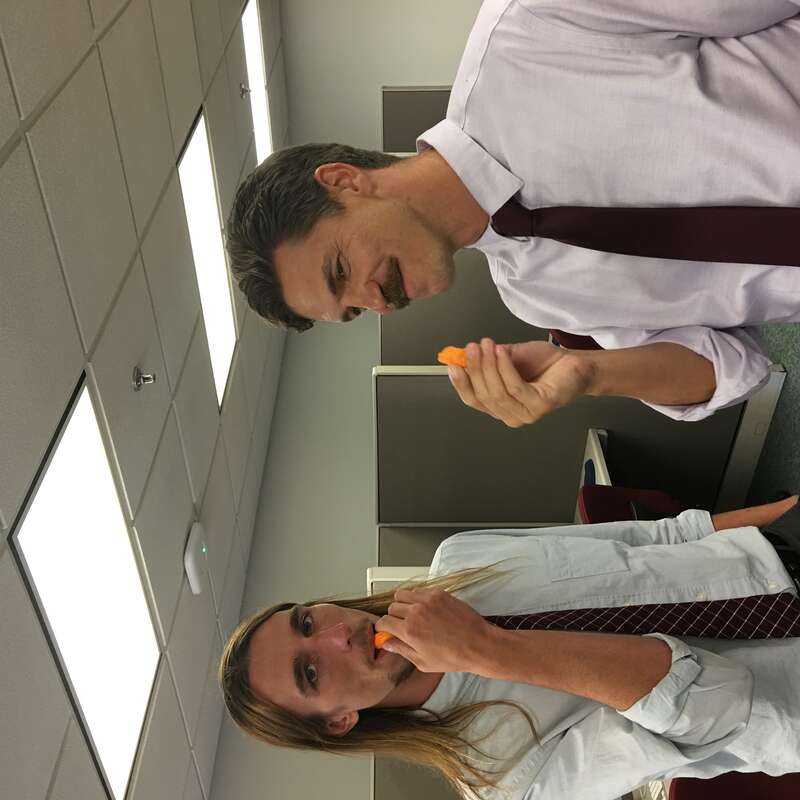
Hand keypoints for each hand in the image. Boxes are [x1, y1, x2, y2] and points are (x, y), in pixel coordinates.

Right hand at [375, 587, 495, 673]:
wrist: (478, 644)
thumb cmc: (453, 657)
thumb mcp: (423, 662)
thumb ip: (401, 650)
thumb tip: (386, 643)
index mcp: (409, 631)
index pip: (383, 621)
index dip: (383, 628)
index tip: (387, 630)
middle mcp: (415, 612)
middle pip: (392, 607)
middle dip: (394, 617)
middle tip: (403, 625)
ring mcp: (427, 600)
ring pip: (402, 594)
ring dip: (403, 604)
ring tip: (413, 614)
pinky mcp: (438, 593)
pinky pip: (418, 590)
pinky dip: (417, 597)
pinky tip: (425, 608)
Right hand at [447, 338, 595, 427]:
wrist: (574, 363)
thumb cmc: (544, 364)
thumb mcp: (507, 357)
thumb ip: (486, 359)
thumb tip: (462, 355)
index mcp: (499, 406)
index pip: (473, 399)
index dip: (461, 383)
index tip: (453, 364)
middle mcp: (510, 415)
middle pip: (483, 396)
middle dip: (475, 368)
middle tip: (473, 347)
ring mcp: (525, 414)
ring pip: (497, 393)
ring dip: (489, 366)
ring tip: (487, 345)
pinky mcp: (539, 407)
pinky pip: (515, 388)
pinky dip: (505, 368)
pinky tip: (502, 353)